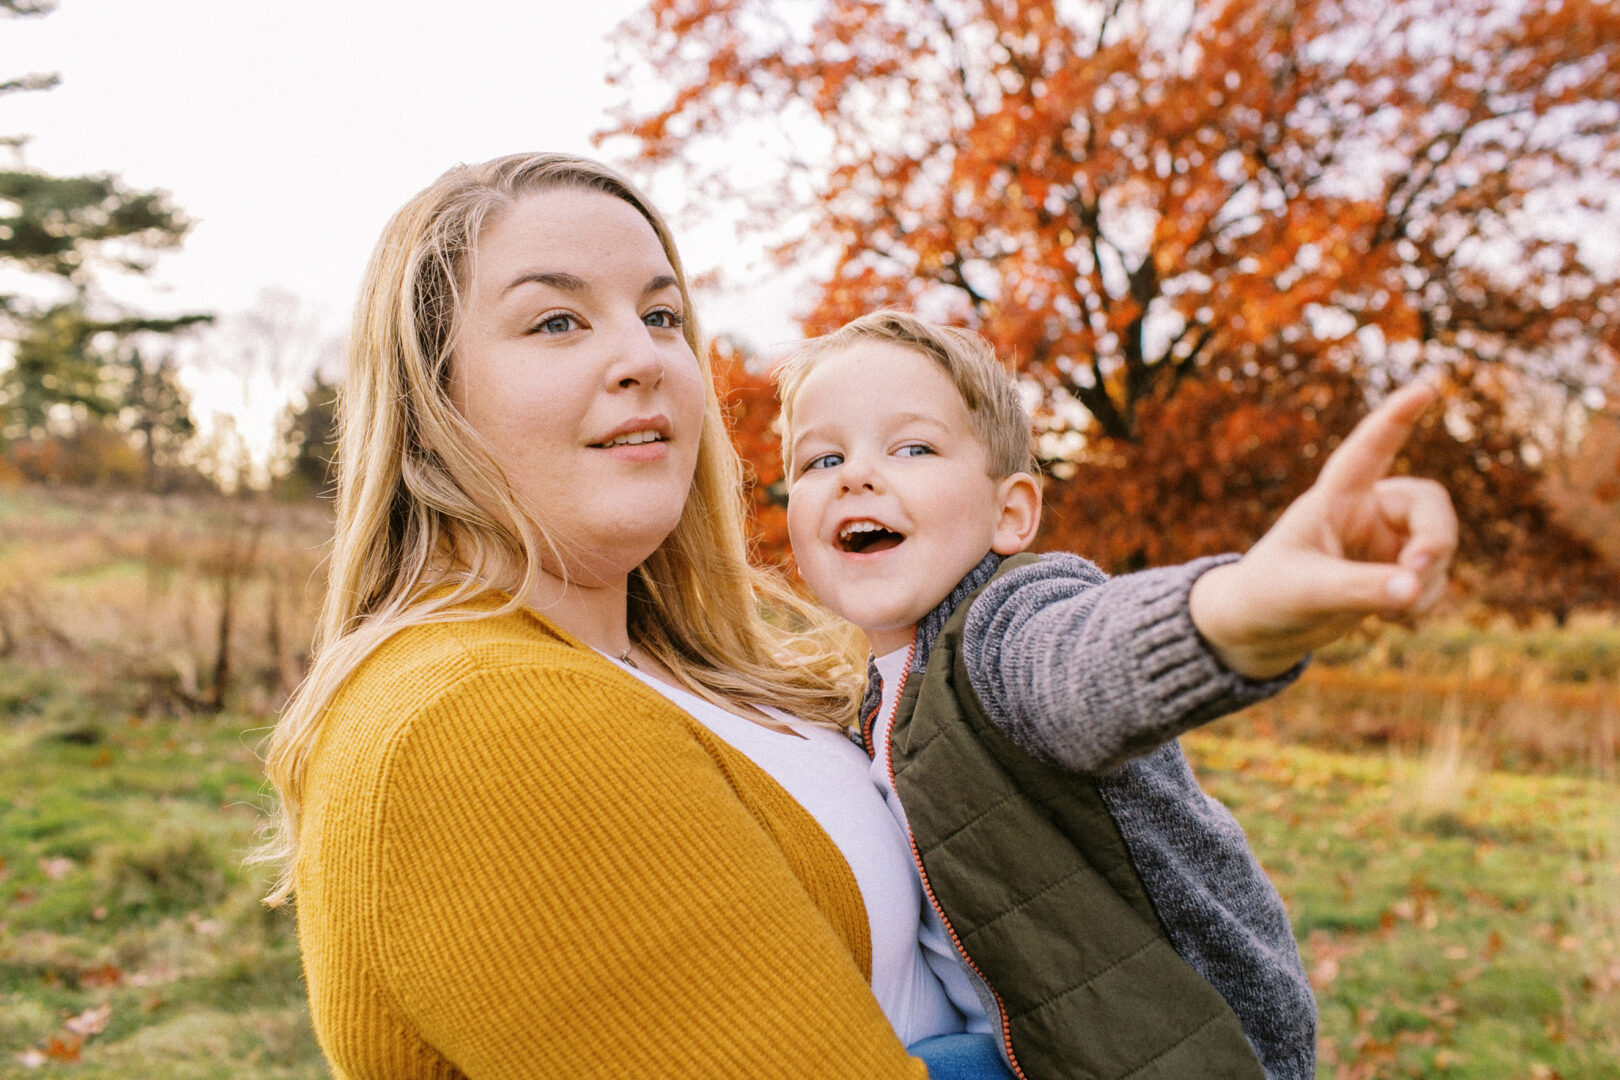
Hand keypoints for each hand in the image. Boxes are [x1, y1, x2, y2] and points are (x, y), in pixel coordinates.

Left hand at [1187, 382, 1458, 678]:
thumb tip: (1413, 589)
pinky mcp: (1393, 571)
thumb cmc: (1268, 595)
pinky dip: (1423, 598)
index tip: (1426, 387)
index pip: (1367, 451)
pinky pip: (1432, 578)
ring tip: (1395, 612)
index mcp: (1333, 498)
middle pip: (1429, 504)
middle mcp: (1364, 511)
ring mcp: (1383, 541)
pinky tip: (1396, 619)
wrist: (1260, 629)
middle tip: (1417, 572)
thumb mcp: (1307, 592)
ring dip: (1428, 578)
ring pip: (1437, 544)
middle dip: (1435, 539)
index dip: (1395, 418)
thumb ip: (1360, 589)